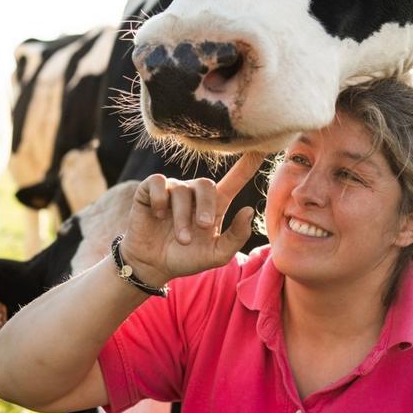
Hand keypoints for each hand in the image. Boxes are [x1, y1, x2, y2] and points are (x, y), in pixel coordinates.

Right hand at [119, 152, 264, 286]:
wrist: (153, 266)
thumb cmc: (186, 258)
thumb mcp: (216, 255)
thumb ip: (236, 236)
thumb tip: (249, 210)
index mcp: (216, 203)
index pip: (236, 177)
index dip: (248, 162)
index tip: (262, 145)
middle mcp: (195, 192)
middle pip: (206, 184)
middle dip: (206, 207)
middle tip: (203, 227)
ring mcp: (173, 189)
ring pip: (182, 190)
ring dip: (182, 217)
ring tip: (182, 238)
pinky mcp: (150, 190)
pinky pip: (158, 183)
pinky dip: (160, 199)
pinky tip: (158, 216)